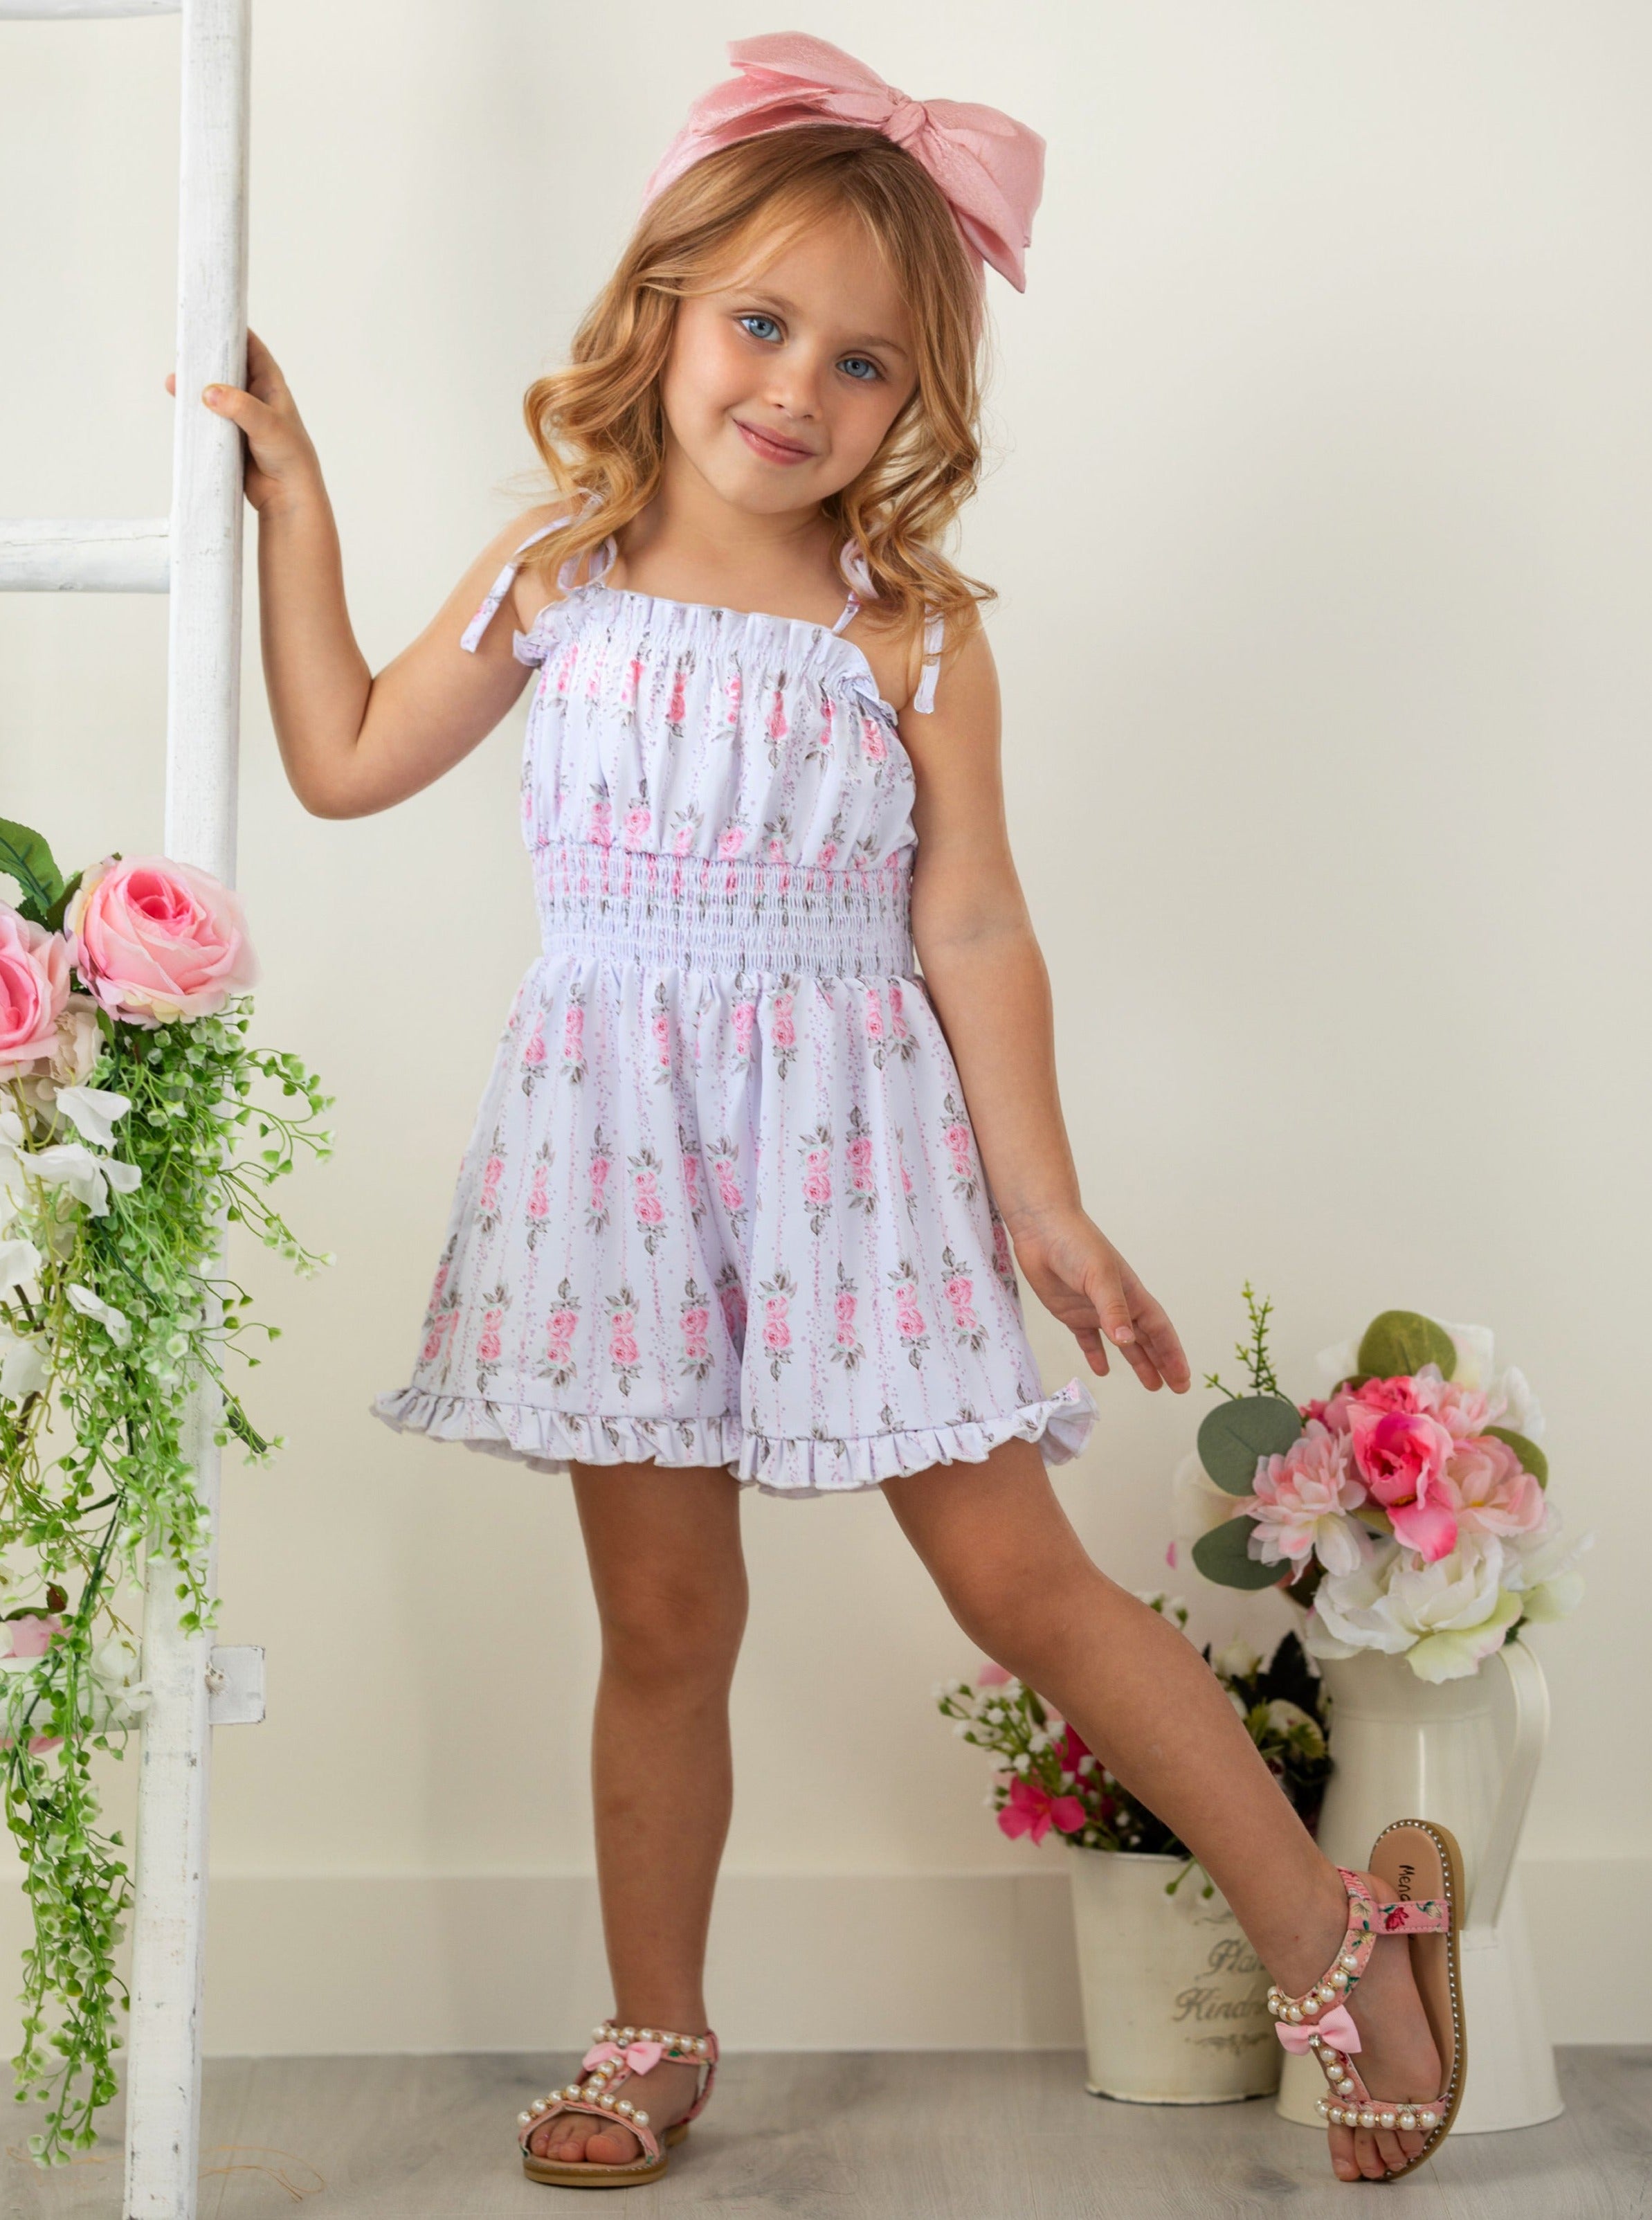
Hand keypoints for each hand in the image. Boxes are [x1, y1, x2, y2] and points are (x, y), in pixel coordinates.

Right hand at [165, 328, 318, 513]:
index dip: (236, 331)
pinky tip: (178, 403)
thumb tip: (208, 392)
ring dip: (196, 385)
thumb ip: (240, 407)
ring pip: (214, 393)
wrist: (287, 498)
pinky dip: (194, 410)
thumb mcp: (267, 426)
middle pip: (228, 368)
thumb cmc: (289, 458)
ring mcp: (240, 416)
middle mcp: (256, 397)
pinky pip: (208, 416)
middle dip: (208, 358)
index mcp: (271, 386)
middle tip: (186, 346)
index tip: (215, 316)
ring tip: (175, 378)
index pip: (252, 349)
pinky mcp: (228, 435)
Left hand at [1007, 1205, 1190, 1392]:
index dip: (1172, 1354)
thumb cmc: (1075, 1245)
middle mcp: (1117, 1305)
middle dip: (1163, 1362)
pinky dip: (1096, 1354)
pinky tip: (1101, 1371)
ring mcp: (1095, 1310)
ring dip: (1137, 1362)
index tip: (1183, 1379)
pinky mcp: (1071, 1312)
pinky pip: (1088, 1339)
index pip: (1159, 1330)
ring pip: (1123, 1343)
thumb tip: (1127, 1342)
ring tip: (1152, 1385)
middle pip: (1147, 1340)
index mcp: (1131, 1294)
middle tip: (1177, 1388)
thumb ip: (1112, 1309)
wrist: (1041, 1230)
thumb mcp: (1099, 1276)